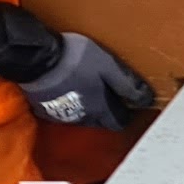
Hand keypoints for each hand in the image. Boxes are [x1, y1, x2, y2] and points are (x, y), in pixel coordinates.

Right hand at [29, 32, 158, 131]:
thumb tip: (147, 99)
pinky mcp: (46, 109)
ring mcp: (62, 115)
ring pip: (83, 116)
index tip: (131, 102)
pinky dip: (71, 102)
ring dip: (90, 106)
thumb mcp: (108, 66)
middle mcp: (82, 118)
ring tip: (91, 86)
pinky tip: (71, 88)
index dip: (128, 113)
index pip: (119, 122)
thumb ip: (127, 84)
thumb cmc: (74, 61)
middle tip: (113, 91)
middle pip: (102, 120)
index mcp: (100, 108)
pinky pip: (65, 110)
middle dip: (110, 109)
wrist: (37, 61)